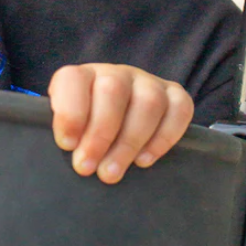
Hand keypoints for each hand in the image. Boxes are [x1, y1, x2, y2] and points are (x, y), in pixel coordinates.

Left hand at [48, 64, 193, 183]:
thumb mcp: (68, 128)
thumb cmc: (87, 130)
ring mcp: (147, 82)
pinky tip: (144, 160)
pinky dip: (164, 138)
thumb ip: (65, 133)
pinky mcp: (174, 95)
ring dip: (129, 142)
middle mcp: (116, 73)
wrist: (118, 122)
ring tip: (111, 172)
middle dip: (99, 134)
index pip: (73, 79)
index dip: (70, 112)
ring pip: (148, 102)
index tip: (67, 144)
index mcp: (83, 76)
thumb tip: (67, 150)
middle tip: (87, 167)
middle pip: (112, 90)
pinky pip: (179, 109)